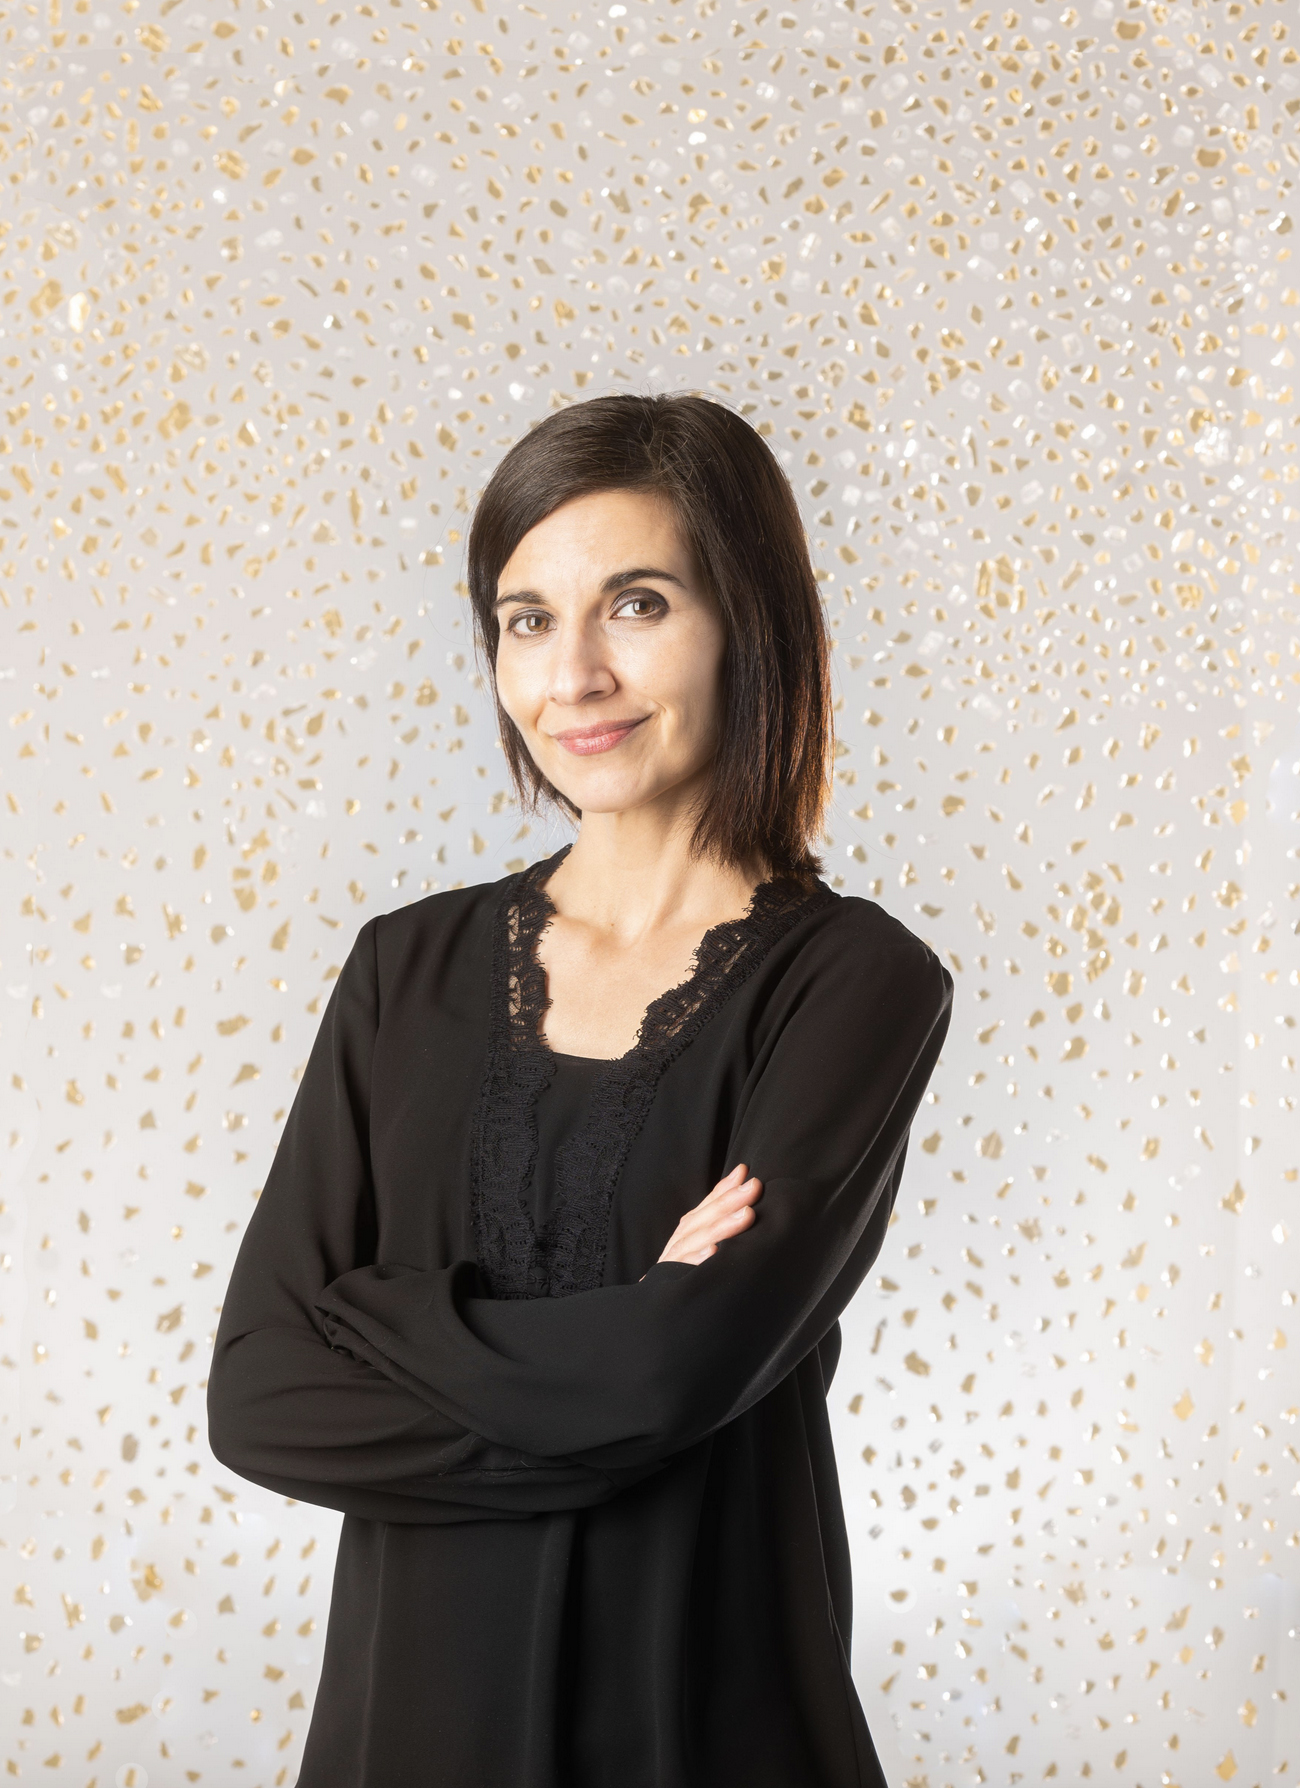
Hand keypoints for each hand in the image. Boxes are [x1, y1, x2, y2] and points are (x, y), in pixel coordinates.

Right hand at [642, 1163, 762, 1275]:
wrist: (656, 1316)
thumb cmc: (686, 1271)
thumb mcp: (700, 1238)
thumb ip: (718, 1208)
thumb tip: (741, 1172)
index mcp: (688, 1232)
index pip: (707, 1206)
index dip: (726, 1189)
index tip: (747, 1173)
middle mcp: (680, 1244)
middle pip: (704, 1218)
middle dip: (730, 1201)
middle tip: (754, 1188)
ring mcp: (673, 1264)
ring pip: (696, 1241)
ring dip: (721, 1227)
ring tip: (746, 1215)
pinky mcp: (668, 1286)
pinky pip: (682, 1273)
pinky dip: (697, 1262)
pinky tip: (714, 1253)